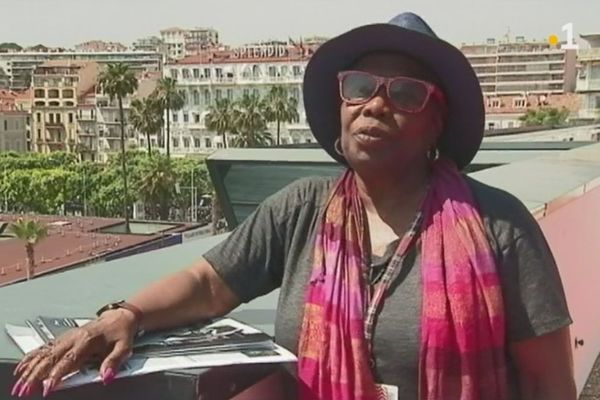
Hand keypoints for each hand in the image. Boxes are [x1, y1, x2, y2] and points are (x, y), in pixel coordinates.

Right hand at [11, 309, 136, 396]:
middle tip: (26, 390)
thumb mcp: (124, 347)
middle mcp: (74, 338)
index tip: (48, 387)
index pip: (69, 360)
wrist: (119, 317)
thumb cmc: (120, 333)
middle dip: (36, 375)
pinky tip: (22, 367)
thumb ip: (114, 362)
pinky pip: (45, 348)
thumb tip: (106, 376)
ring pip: (44, 353)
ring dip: (30, 368)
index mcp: (87, 340)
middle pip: (51, 358)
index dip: (57, 374)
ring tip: (20, 383)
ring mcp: (67, 337)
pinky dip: (32, 358)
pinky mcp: (64, 338)